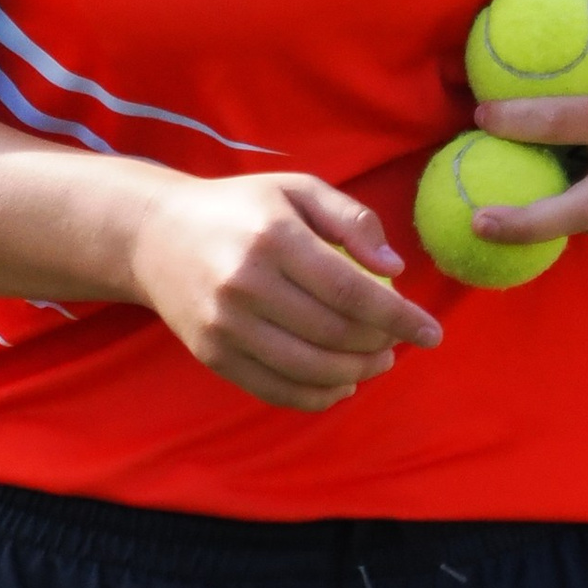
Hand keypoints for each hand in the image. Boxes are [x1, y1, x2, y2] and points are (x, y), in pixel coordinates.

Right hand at [127, 171, 441, 412]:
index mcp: (273, 238)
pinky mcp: (212, 355)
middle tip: (399, 342)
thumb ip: (352, 221)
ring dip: (355, 374)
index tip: (431, 332)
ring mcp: (225, 325)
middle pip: (333, 334)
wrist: (155, 236)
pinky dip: (317, 396)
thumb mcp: (297, 190)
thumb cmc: (240, 209)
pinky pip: (275, 389)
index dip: (398, 317)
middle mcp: (245, 284)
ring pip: (308, 369)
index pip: (350, 290)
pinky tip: (342, 384)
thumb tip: (395, 271)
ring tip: (378, 362)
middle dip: (379, 345)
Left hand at [470, 0, 587, 244]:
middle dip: (523, 223)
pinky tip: (534, 204)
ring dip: (536, 222)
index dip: (517, 120)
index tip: (479, 113)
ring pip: (579, 222)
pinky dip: (564, 214)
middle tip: (474, 219)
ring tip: (488, 217)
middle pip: (577, 210)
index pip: (567, 120)